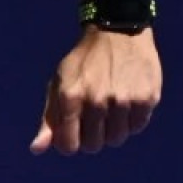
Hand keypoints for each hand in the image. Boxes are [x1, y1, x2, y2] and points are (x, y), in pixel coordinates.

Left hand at [31, 29, 160, 154]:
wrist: (117, 33)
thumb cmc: (83, 63)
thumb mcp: (59, 85)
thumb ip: (49, 119)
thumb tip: (36, 150)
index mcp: (70, 97)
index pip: (69, 145)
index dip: (69, 144)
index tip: (72, 134)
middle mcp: (97, 100)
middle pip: (94, 146)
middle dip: (90, 138)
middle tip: (92, 121)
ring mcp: (124, 100)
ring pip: (117, 140)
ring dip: (112, 131)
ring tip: (109, 111)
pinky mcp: (147, 98)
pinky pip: (137, 127)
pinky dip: (131, 121)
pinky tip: (126, 104)